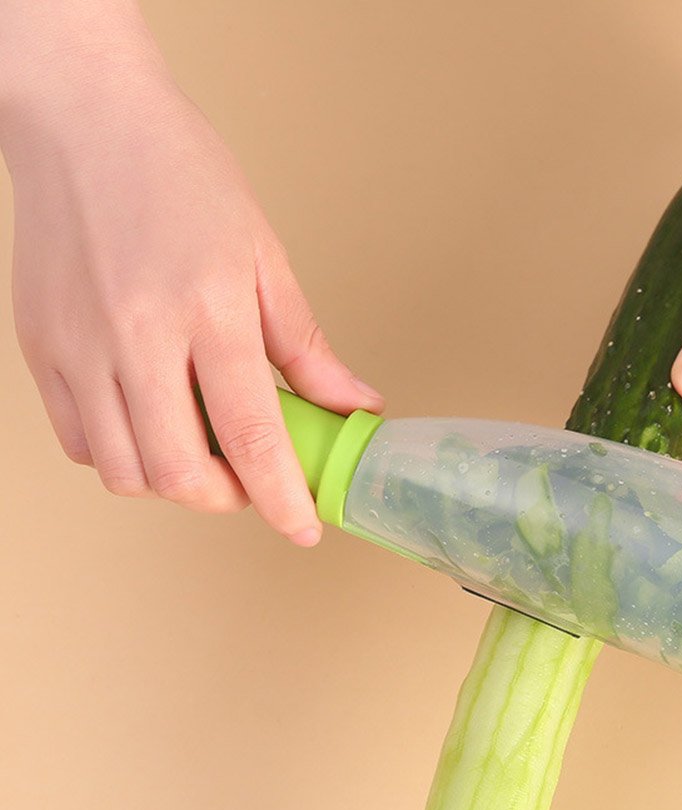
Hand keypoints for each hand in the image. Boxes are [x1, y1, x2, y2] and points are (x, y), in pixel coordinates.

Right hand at [6, 57, 381, 545]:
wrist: (84, 121)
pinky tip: (151, 423)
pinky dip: (122, 456)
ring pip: (124, 471)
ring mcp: (80, 348)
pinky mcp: (41, 351)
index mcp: (209, 310)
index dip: (282, 497)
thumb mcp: (265, 256)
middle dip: (227, 498)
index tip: (304, 528)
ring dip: (174, 483)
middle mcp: (137, 337)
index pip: (252, 435)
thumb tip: (351, 403)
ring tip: (202, 447)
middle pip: (180, 473)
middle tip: (251, 478)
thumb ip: (305, 345)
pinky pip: (79, 442)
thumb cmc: (180, 175)